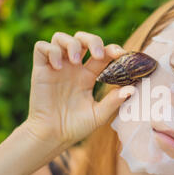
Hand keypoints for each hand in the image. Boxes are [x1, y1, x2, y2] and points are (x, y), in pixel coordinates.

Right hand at [24, 31, 134, 146]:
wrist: (53, 136)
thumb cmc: (75, 127)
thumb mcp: (98, 115)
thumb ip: (113, 101)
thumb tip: (132, 89)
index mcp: (89, 76)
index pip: (102, 53)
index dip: (112, 49)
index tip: (121, 55)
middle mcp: (73, 68)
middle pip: (83, 38)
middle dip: (92, 40)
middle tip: (97, 54)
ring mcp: (56, 67)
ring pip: (61, 37)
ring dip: (72, 43)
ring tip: (75, 61)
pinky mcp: (40, 70)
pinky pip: (42, 47)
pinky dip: (51, 51)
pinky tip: (57, 67)